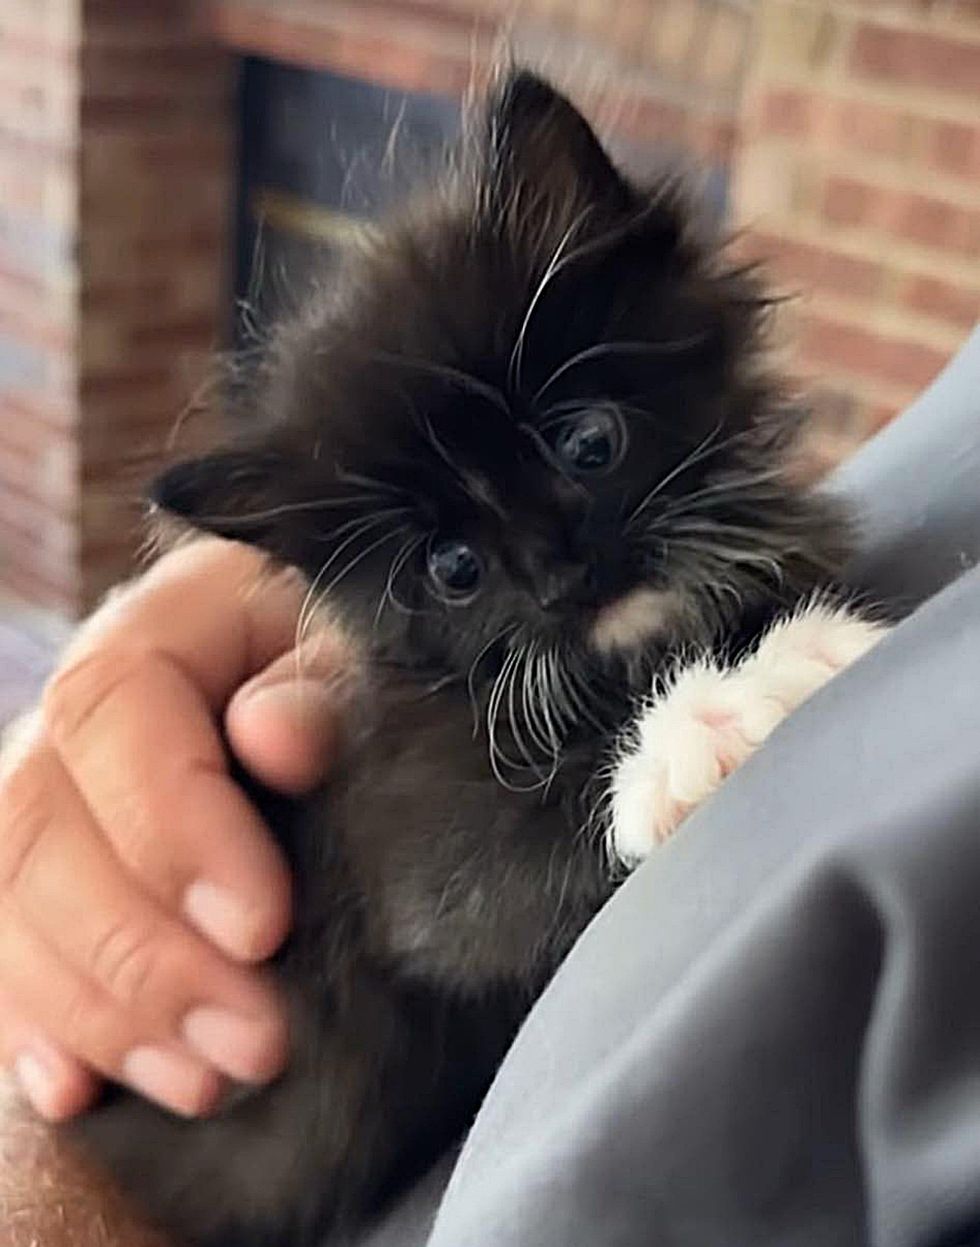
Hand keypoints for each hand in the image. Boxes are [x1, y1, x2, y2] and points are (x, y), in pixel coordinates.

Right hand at [0, 538, 348, 1120]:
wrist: (339, 715)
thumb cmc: (367, 682)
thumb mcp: (368, 669)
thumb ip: (328, 693)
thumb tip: (276, 737)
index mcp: (164, 620)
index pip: (116, 703)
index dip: (170, 823)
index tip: (261, 927)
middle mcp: (84, 703)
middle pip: (44, 818)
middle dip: (144, 953)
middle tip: (252, 1043)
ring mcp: (52, 785)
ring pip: (10, 895)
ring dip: (99, 1009)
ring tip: (203, 1081)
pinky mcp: (48, 870)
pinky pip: (1, 946)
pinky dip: (36, 1025)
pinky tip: (78, 1090)